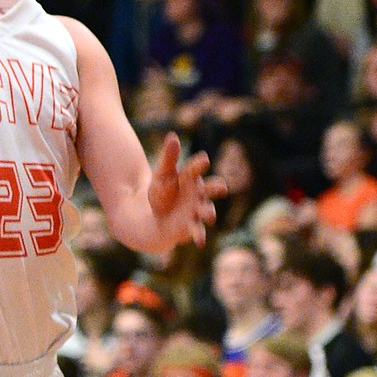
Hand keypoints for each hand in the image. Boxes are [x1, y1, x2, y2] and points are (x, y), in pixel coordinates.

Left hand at [146, 133, 226, 250]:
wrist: (153, 216)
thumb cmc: (161, 192)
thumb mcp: (162, 174)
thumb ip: (169, 157)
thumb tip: (173, 135)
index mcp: (192, 178)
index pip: (197, 168)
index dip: (200, 164)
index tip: (203, 160)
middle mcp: (199, 194)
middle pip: (211, 190)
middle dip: (217, 188)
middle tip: (222, 187)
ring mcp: (196, 211)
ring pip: (207, 211)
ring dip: (209, 213)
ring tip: (209, 215)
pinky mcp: (191, 227)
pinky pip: (197, 231)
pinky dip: (199, 235)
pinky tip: (200, 241)